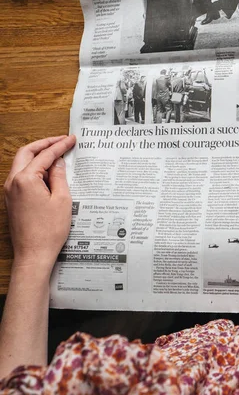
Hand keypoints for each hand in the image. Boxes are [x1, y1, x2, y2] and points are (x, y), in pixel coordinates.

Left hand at [4, 135, 76, 275]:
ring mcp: (10, 191)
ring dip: (38, 156)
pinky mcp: (12, 200)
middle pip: (27, 153)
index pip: (44, 156)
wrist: (34, 254)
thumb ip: (60, 177)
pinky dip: (34, 169)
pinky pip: (21, 176)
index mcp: (26, 179)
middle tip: (62, 141)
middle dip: (45, 144)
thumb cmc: (49, 230)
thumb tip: (58, 163)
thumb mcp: (62, 200)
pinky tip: (48, 172)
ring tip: (57, 154)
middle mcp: (13, 182)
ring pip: (22, 163)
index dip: (59, 146)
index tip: (71, 139)